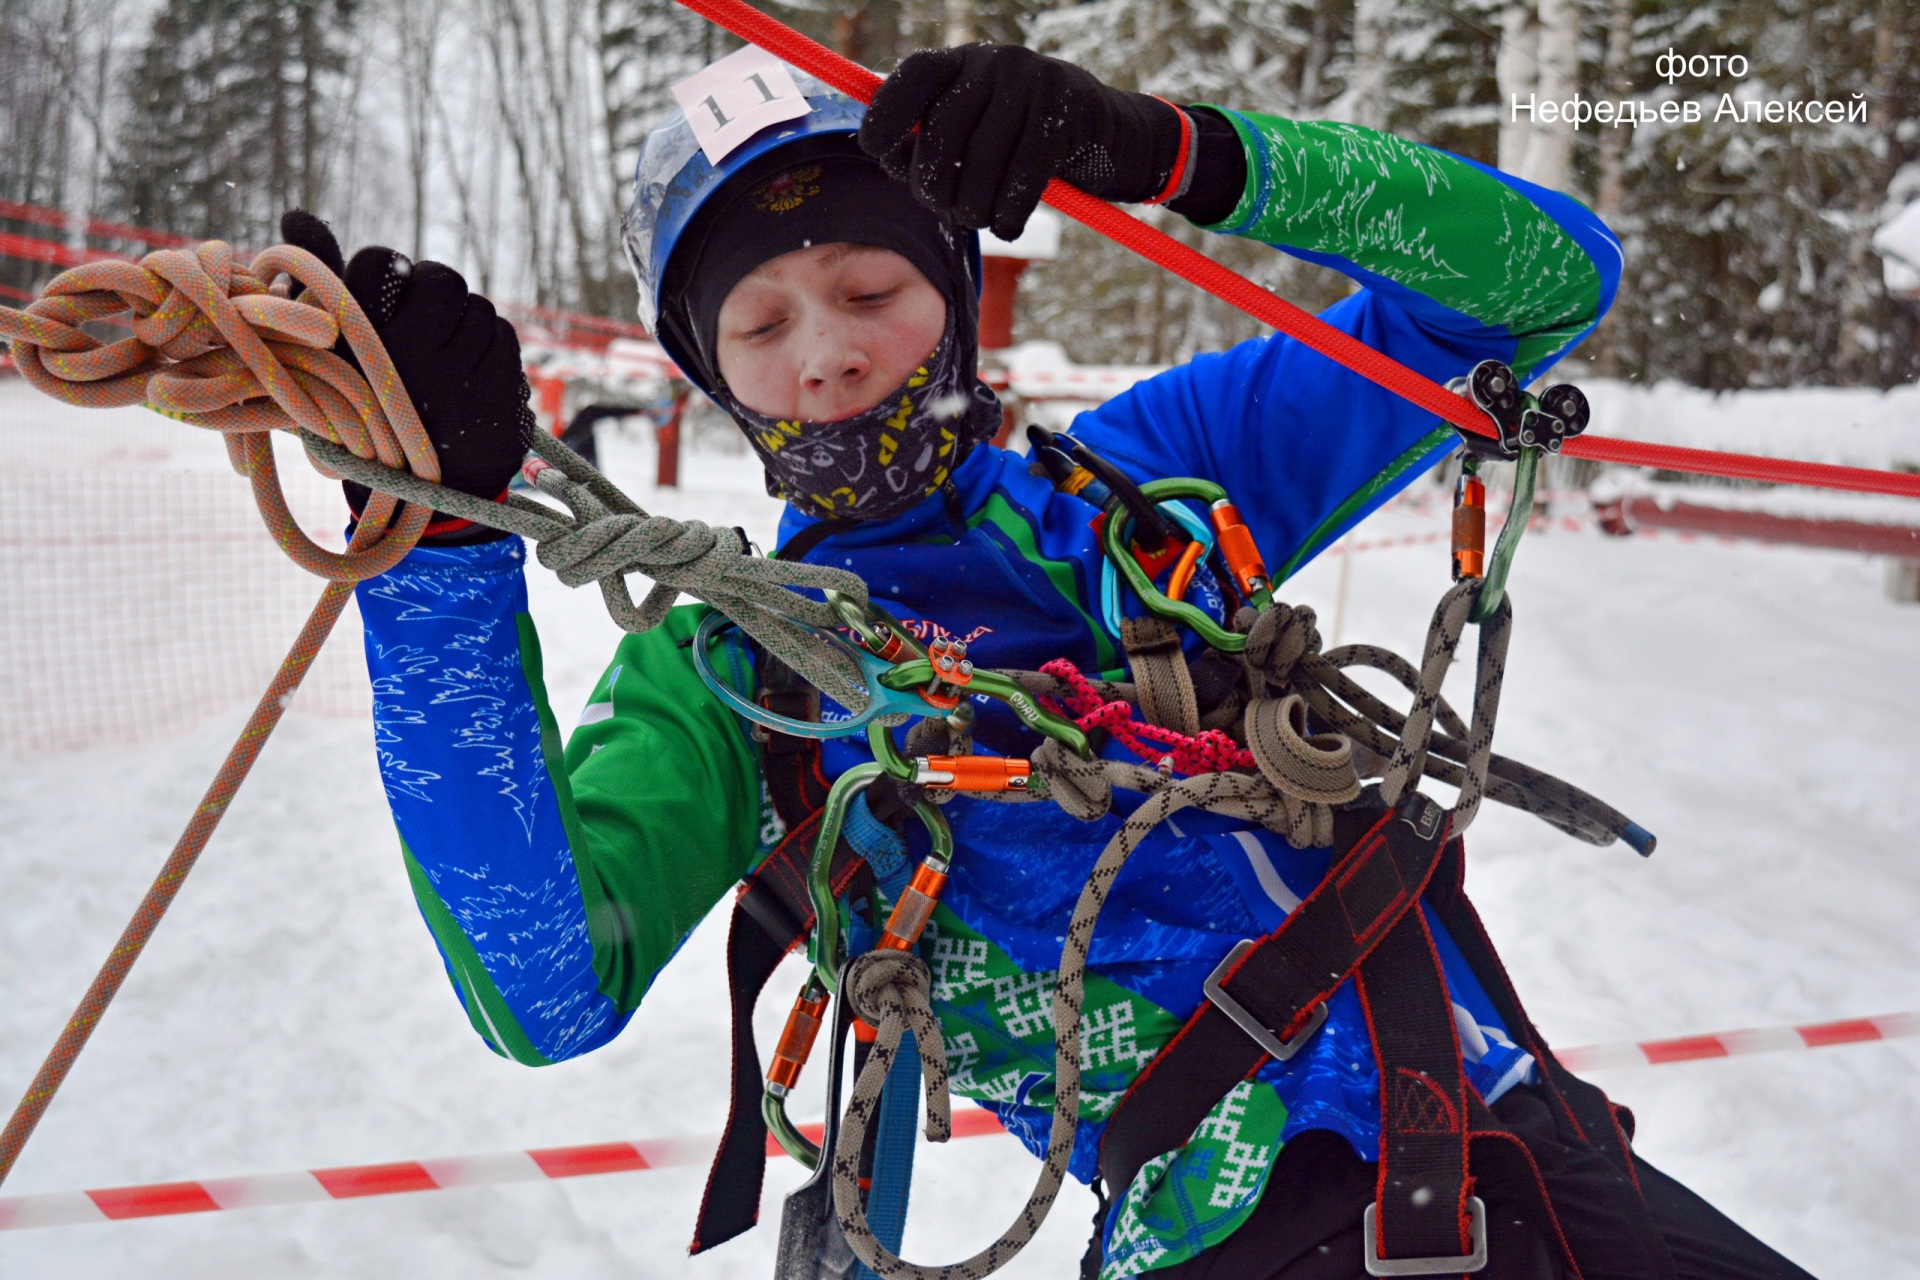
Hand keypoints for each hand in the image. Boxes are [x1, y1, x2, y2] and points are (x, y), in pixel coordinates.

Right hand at [279, 210, 533, 536]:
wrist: (422, 495)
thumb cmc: (366, 413)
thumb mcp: (327, 354)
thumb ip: (320, 279)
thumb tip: (297, 213)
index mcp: (361, 348)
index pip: (380, 264)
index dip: (386, 271)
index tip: (385, 294)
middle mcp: (410, 357)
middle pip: (441, 279)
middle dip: (435, 292)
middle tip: (424, 319)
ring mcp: (460, 375)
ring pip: (476, 306)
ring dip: (464, 324)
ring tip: (445, 356)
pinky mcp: (501, 389)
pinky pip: (502, 334)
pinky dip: (490, 346)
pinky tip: (470, 372)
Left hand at [858, 44, 1188, 240]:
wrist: (1112, 137)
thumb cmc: (1027, 142)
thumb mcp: (979, 127)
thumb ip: (936, 137)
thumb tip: (887, 156)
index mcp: (965, 60)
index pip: (911, 78)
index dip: (886, 121)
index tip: (885, 158)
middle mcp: (996, 62)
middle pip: (942, 133)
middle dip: (934, 186)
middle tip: (947, 208)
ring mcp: (1034, 84)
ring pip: (981, 164)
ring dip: (973, 209)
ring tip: (980, 218)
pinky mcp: (1066, 116)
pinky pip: (1021, 181)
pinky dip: (1007, 216)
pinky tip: (1008, 225)